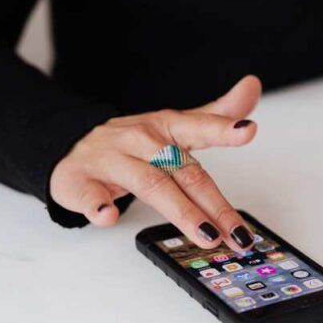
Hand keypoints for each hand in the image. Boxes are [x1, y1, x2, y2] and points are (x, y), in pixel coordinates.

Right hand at [50, 75, 261, 250]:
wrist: (70, 146)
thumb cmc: (132, 143)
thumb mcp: (175, 125)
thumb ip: (216, 114)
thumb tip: (253, 86)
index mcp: (166, 127)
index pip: (199, 127)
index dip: (224, 129)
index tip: (247, 130)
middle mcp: (140, 141)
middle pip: (183, 172)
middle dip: (214, 205)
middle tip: (238, 233)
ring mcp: (110, 160)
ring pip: (150, 184)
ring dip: (180, 212)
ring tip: (206, 235)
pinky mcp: (80, 182)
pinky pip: (89, 195)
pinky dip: (98, 206)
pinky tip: (108, 216)